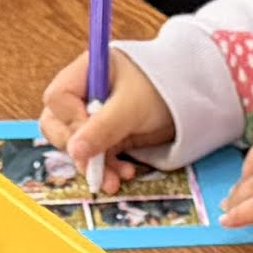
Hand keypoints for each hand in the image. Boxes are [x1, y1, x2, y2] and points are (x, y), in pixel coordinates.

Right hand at [37, 49, 173, 180]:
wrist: (194, 98)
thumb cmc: (162, 88)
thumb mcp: (132, 107)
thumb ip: (102, 128)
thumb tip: (74, 152)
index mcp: (87, 71)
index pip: (58, 98)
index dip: (70, 119)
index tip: (89, 132)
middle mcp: (85, 92)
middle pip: (59, 123)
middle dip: (77, 148)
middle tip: (93, 165)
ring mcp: (94, 114)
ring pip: (76, 144)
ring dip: (93, 165)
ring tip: (112, 180)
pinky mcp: (107, 134)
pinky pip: (95, 154)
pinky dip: (106, 167)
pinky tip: (122, 174)